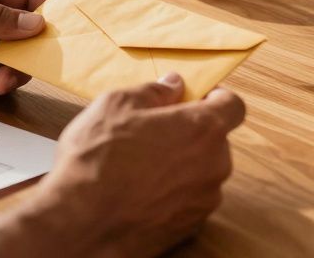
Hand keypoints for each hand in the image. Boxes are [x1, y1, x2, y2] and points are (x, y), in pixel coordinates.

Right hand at [28, 74, 244, 254]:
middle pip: (215, 141)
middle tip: (153, 132)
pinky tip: (138, 192)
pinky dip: (170, 194)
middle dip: (190, 134)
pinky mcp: (188, 228)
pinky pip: (187, 201)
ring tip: (139, 166)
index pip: (233, 106)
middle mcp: (213, 166)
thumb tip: (172, 86)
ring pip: (200, 173)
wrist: (80, 223)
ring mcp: (203, 201)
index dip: (216, 99)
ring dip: (180, 166)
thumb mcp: (116, 105)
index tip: (195, 98)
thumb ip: (153, 92)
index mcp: (203, 129)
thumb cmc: (97, 160)